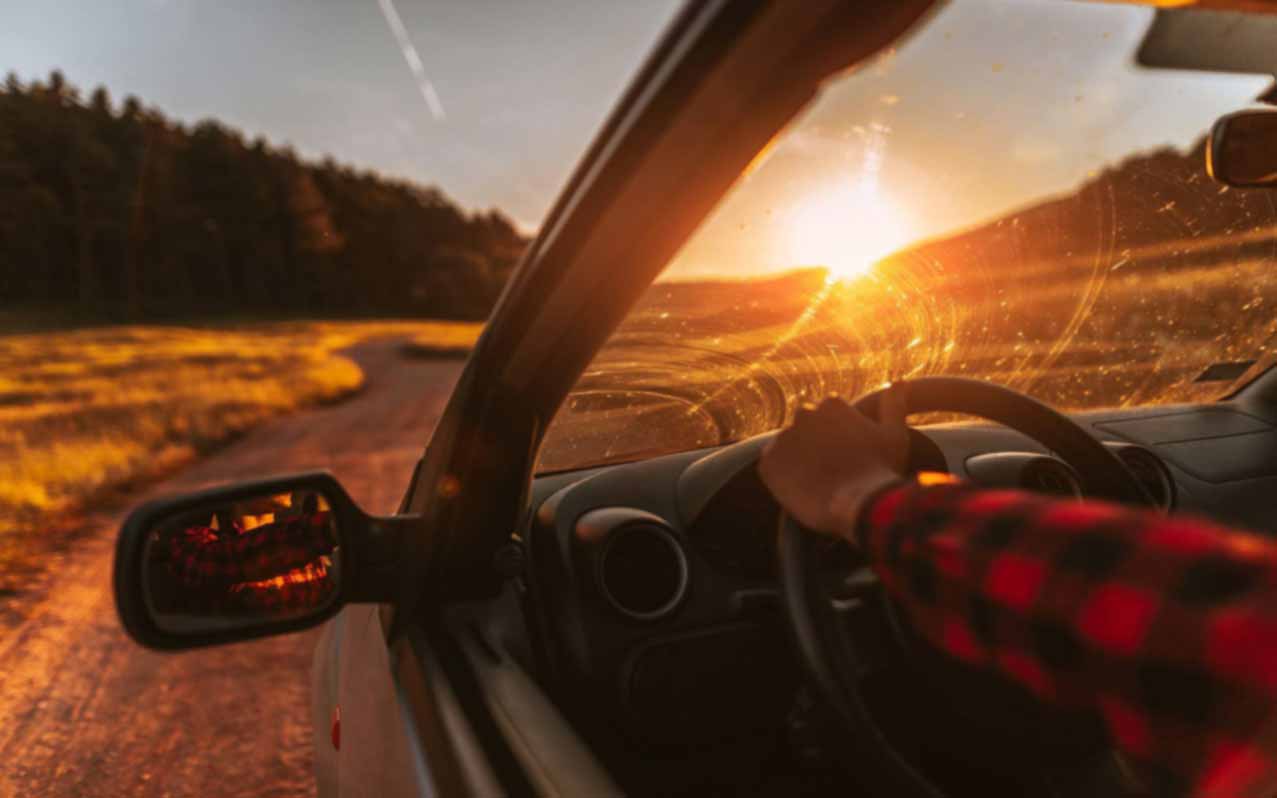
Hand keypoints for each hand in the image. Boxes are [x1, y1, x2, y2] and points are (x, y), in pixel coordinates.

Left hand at [758, 383, 909, 541]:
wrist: (858, 506)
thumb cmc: (881, 470)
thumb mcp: (894, 435)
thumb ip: (893, 405)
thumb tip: (898, 381)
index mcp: (831, 404)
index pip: (827, 417)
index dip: (837, 440)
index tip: (847, 457)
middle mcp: (804, 414)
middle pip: (805, 429)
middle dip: (814, 445)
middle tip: (830, 470)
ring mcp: (784, 437)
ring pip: (788, 448)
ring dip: (797, 460)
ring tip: (817, 483)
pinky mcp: (768, 462)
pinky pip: (770, 466)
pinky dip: (781, 476)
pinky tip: (801, 490)